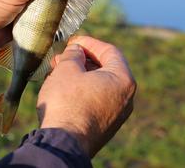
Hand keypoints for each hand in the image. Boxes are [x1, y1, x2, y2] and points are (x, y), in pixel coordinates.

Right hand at [37, 36, 136, 157]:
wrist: (64, 143)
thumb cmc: (66, 103)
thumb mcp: (66, 69)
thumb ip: (73, 54)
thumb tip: (76, 51)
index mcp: (123, 79)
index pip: (110, 51)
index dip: (89, 42)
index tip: (73, 41)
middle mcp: (126, 97)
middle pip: (106, 68)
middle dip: (83, 59)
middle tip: (63, 56)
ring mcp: (117, 114)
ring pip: (100, 85)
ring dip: (80, 75)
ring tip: (58, 72)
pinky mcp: (105, 126)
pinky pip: (96, 100)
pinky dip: (82, 91)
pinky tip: (63, 89)